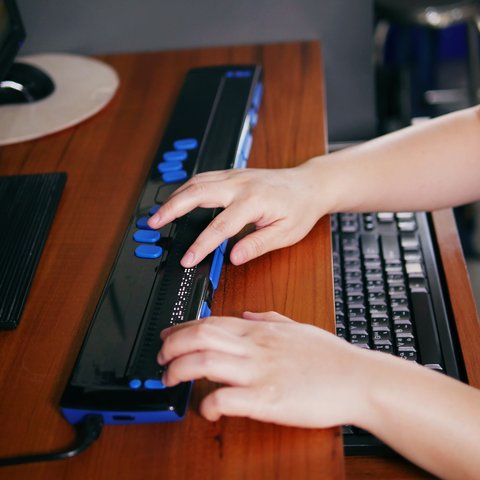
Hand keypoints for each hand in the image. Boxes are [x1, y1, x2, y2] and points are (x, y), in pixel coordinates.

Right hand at [148, 165, 324, 266]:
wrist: (309, 184)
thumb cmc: (300, 209)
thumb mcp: (285, 234)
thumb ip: (257, 245)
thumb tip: (233, 258)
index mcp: (254, 201)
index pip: (220, 226)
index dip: (201, 245)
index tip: (187, 259)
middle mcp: (241, 184)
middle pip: (198, 193)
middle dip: (172, 208)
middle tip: (154, 223)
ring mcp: (235, 176)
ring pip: (197, 181)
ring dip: (175, 196)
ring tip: (159, 212)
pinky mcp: (233, 174)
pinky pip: (204, 177)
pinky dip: (186, 187)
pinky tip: (179, 197)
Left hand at [158, 311, 372, 427]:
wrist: (357, 378)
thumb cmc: (329, 356)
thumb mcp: (296, 327)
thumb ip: (268, 318)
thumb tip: (245, 314)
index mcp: (260, 331)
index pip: (211, 322)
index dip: (182, 328)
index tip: (167, 336)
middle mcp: (255, 347)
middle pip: (201, 337)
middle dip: (172, 345)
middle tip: (160, 357)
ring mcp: (260, 372)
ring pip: (205, 362)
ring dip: (179, 370)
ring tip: (170, 379)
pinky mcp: (268, 399)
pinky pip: (227, 399)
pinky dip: (208, 404)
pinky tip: (205, 410)